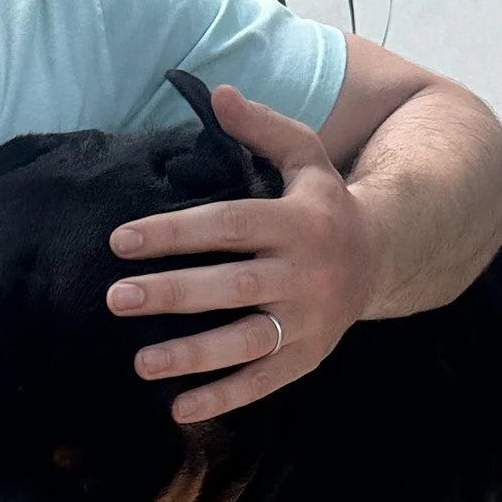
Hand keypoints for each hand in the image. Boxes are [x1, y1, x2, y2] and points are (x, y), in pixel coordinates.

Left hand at [106, 82, 379, 421]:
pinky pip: (263, 380)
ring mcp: (308, 319)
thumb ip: (261, 127)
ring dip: (192, 355)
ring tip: (140, 362)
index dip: (173, 232)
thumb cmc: (326, 203)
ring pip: (246, 340)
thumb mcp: (305, 156)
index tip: (121, 241)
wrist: (385, 254)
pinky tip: (180, 408)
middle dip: (172, 293)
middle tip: (116, 298)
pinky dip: (224, 397)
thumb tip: (218, 93)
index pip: (227, 225)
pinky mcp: (308, 355)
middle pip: (230, 286)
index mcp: (298, 221)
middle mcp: (305, 273)